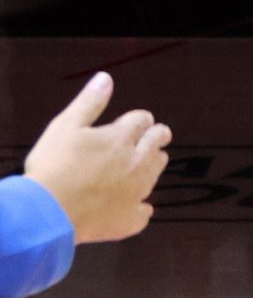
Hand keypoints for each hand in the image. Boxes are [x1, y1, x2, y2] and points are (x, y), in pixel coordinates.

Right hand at [21, 74, 168, 245]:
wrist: (49, 211)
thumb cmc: (54, 165)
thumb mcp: (65, 126)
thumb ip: (89, 103)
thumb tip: (106, 79)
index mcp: (122, 138)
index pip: (142, 121)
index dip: (140, 120)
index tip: (140, 121)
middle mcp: (137, 162)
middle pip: (157, 144)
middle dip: (157, 137)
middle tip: (159, 136)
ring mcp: (137, 192)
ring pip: (155, 173)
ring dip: (153, 165)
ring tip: (151, 162)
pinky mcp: (130, 218)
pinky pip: (144, 212)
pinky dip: (140, 208)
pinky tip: (137, 207)